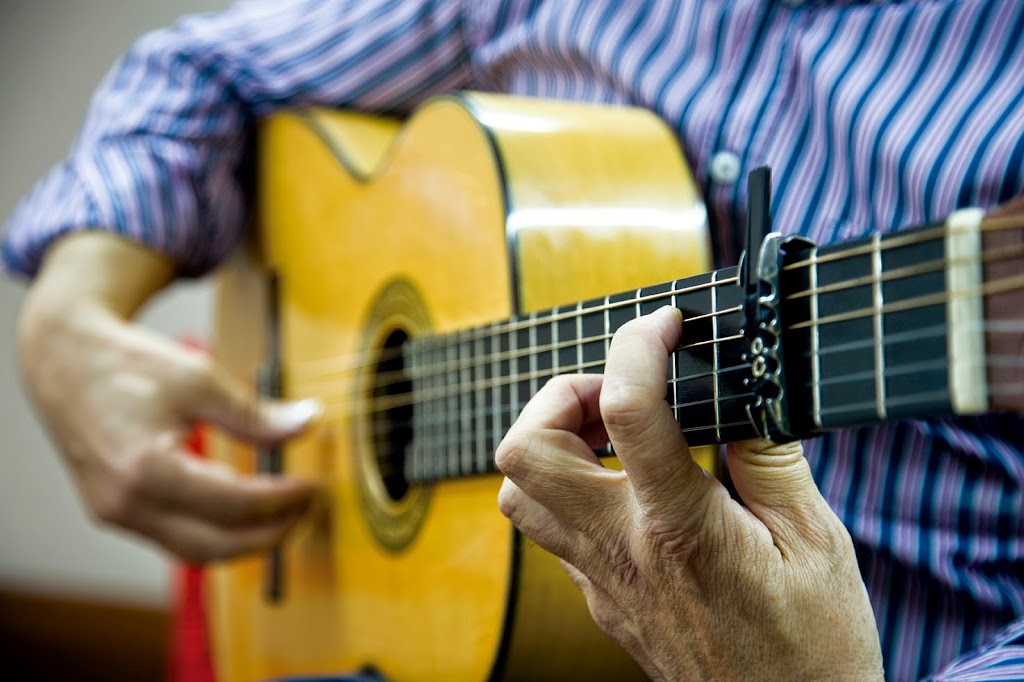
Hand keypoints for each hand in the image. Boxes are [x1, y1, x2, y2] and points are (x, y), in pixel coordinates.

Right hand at [17, 232, 317, 562]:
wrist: (66, 361)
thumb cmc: (128, 364)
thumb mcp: (199, 379)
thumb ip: (255, 413)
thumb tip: (309, 423)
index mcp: (146, 469)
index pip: (234, 505)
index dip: (283, 500)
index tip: (314, 485)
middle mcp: (125, 504)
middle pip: (216, 546)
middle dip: (271, 534)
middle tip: (307, 509)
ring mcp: (115, 514)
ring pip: (195, 551)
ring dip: (245, 541)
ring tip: (284, 513)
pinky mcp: (114, 513)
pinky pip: (174, 539)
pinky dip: (215, 531)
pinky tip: (245, 510)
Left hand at [495, 307, 883, 680]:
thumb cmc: (813, 644)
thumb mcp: (817, 541)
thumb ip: (768, 459)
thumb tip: (739, 393)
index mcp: (682, 529)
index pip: (627, 412)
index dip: (638, 346)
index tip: (665, 325)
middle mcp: (622, 553)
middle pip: (524, 452)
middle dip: (559, 396)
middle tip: (614, 394)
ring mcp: (601, 581)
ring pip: (518, 495)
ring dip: (550, 445)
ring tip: (609, 435)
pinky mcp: (600, 601)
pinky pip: (550, 530)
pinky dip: (570, 488)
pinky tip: (624, 486)